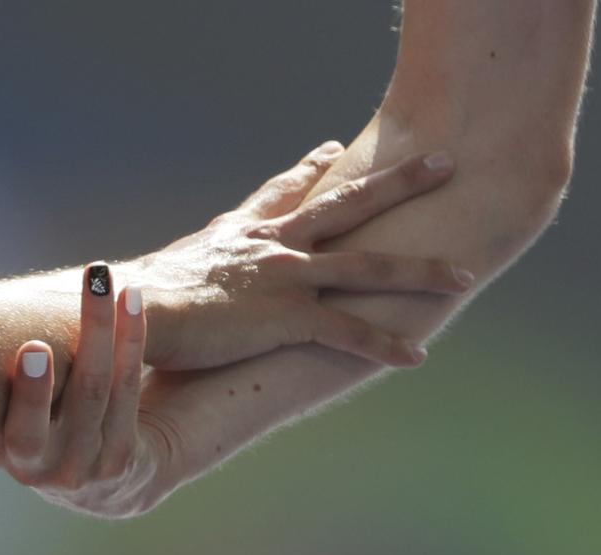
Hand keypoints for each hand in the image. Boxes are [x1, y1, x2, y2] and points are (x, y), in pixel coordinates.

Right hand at [0, 264, 167, 517]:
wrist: (83, 473)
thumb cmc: (36, 413)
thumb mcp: (7, 381)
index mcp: (5, 453)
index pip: (17, 429)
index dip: (28, 391)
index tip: (34, 346)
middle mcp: (47, 472)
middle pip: (77, 400)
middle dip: (87, 340)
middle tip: (89, 288)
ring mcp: (89, 470)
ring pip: (106, 391)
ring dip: (114, 327)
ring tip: (109, 280)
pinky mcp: (122, 460)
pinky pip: (129, 394)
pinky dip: (132, 342)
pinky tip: (132, 303)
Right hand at [128, 142, 472, 369]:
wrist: (135, 310)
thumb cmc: (139, 297)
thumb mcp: (170, 267)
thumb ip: (188, 265)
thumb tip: (171, 269)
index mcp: (244, 234)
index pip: (284, 193)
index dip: (311, 170)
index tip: (333, 150)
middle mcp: (275, 246)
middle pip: (348, 207)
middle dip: (399, 184)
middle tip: (441, 162)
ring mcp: (287, 279)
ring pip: (369, 269)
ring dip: (421, 271)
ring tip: (465, 273)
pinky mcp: (288, 318)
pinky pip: (350, 332)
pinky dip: (385, 345)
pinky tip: (418, 357)